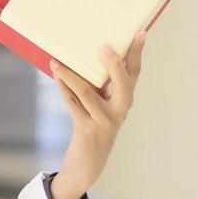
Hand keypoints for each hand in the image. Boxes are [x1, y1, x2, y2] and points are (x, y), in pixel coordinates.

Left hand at [46, 29, 147, 198]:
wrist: (88, 165)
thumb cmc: (94, 128)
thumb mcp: (102, 107)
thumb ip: (100, 87)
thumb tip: (83, 57)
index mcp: (125, 101)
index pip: (134, 73)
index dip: (137, 53)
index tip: (141, 33)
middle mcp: (119, 111)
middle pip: (122, 83)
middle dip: (114, 64)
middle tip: (104, 45)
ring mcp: (104, 121)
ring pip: (87, 93)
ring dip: (71, 75)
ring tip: (57, 62)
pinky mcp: (87, 129)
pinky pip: (73, 104)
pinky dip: (64, 89)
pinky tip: (56, 76)